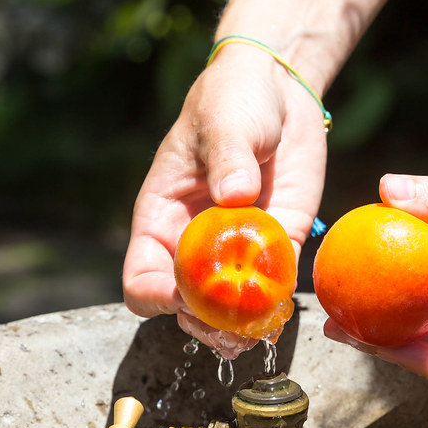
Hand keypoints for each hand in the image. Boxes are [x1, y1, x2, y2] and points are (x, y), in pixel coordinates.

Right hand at [122, 45, 327, 357]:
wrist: (278, 93)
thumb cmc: (232, 101)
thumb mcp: (224, 123)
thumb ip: (228, 157)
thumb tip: (234, 195)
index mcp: (163, 219)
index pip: (143, 278)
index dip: (157, 297)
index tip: (183, 296)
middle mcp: (196, 244)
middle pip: (186, 306)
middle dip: (205, 324)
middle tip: (229, 332)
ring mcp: (238, 248)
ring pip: (230, 307)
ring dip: (241, 327)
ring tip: (256, 334)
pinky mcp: (279, 242)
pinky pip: (276, 284)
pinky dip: (278, 303)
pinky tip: (283, 309)